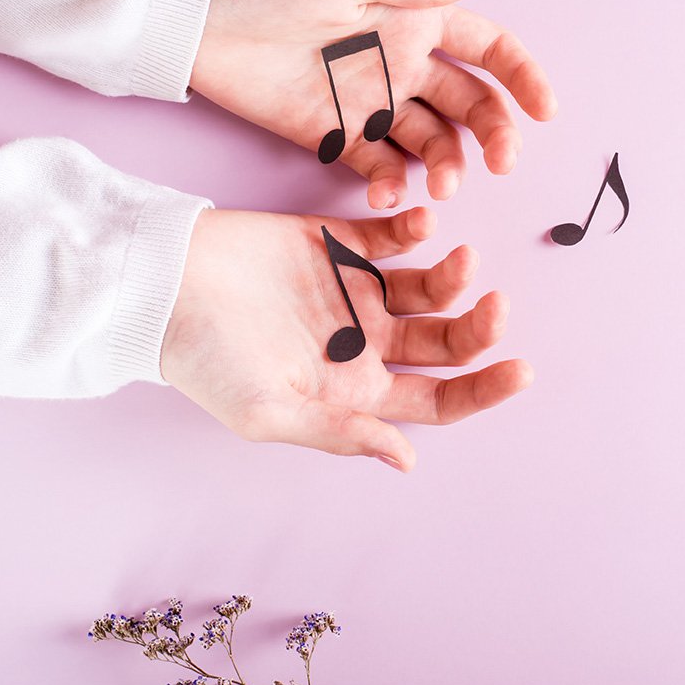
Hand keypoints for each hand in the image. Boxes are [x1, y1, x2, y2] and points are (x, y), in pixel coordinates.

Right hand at [160, 207, 533, 470]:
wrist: (163, 284)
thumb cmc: (207, 357)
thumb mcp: (268, 411)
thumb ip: (340, 433)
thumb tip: (408, 458)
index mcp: (354, 391)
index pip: (436, 399)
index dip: (482, 391)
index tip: (521, 370)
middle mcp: (363, 343)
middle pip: (444, 342)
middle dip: (479, 328)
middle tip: (497, 304)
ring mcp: (354, 292)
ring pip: (429, 288)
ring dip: (455, 275)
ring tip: (461, 256)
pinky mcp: (337, 244)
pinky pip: (390, 238)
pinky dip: (415, 230)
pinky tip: (423, 226)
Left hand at [190, 0, 556, 208]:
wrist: (200, 20)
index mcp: (416, 18)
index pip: (489, 49)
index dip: (522, 77)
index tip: (545, 111)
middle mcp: (404, 64)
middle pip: (470, 105)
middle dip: (495, 134)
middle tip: (500, 163)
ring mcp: (373, 105)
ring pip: (432, 143)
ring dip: (448, 167)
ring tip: (443, 189)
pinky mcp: (337, 138)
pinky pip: (380, 168)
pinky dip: (393, 186)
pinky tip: (390, 196)